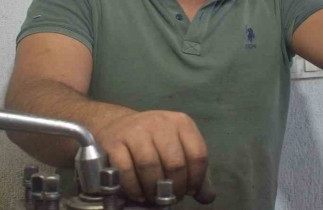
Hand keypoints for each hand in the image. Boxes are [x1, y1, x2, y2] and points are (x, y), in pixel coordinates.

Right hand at [94, 110, 208, 203]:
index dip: (196, 179)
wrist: (118, 125)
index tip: (189, 190)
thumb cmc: (154, 141)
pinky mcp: (114, 142)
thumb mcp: (178, 148)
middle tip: (170, 197)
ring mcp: (136, 130)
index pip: (198, 154)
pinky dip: (133, 187)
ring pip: (150, 166)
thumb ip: (194, 171)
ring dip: (153, 190)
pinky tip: (138, 194)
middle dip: (175, 188)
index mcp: (182, 123)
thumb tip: (207, 196)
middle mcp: (160, 123)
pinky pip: (126, 169)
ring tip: (154, 198)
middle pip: (175, 163)